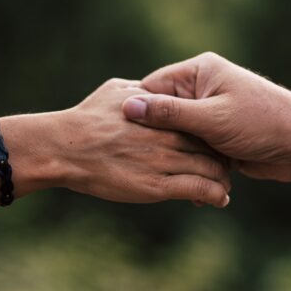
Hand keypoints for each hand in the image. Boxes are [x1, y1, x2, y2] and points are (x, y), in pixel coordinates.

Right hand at [54, 78, 231, 205]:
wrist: (64, 148)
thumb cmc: (86, 118)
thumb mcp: (117, 90)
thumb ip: (143, 92)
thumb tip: (153, 91)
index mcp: (164, 107)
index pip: (200, 116)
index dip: (209, 130)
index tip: (215, 139)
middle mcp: (169, 130)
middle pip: (209, 142)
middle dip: (221, 157)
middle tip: (227, 167)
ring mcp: (165, 157)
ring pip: (210, 167)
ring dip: (222, 179)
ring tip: (224, 187)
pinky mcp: (158, 184)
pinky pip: (198, 188)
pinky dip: (214, 195)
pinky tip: (219, 200)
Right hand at [121, 53, 290, 181]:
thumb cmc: (262, 123)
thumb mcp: (212, 118)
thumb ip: (170, 114)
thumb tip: (129, 107)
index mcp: (199, 72)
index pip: (152, 87)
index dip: (136, 112)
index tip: (120, 136)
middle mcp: (203, 90)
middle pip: (163, 113)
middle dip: (154, 138)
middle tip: (136, 159)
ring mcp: (211, 114)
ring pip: (178, 135)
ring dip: (173, 155)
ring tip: (157, 174)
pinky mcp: (219, 137)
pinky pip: (194, 150)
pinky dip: (190, 165)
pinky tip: (183, 184)